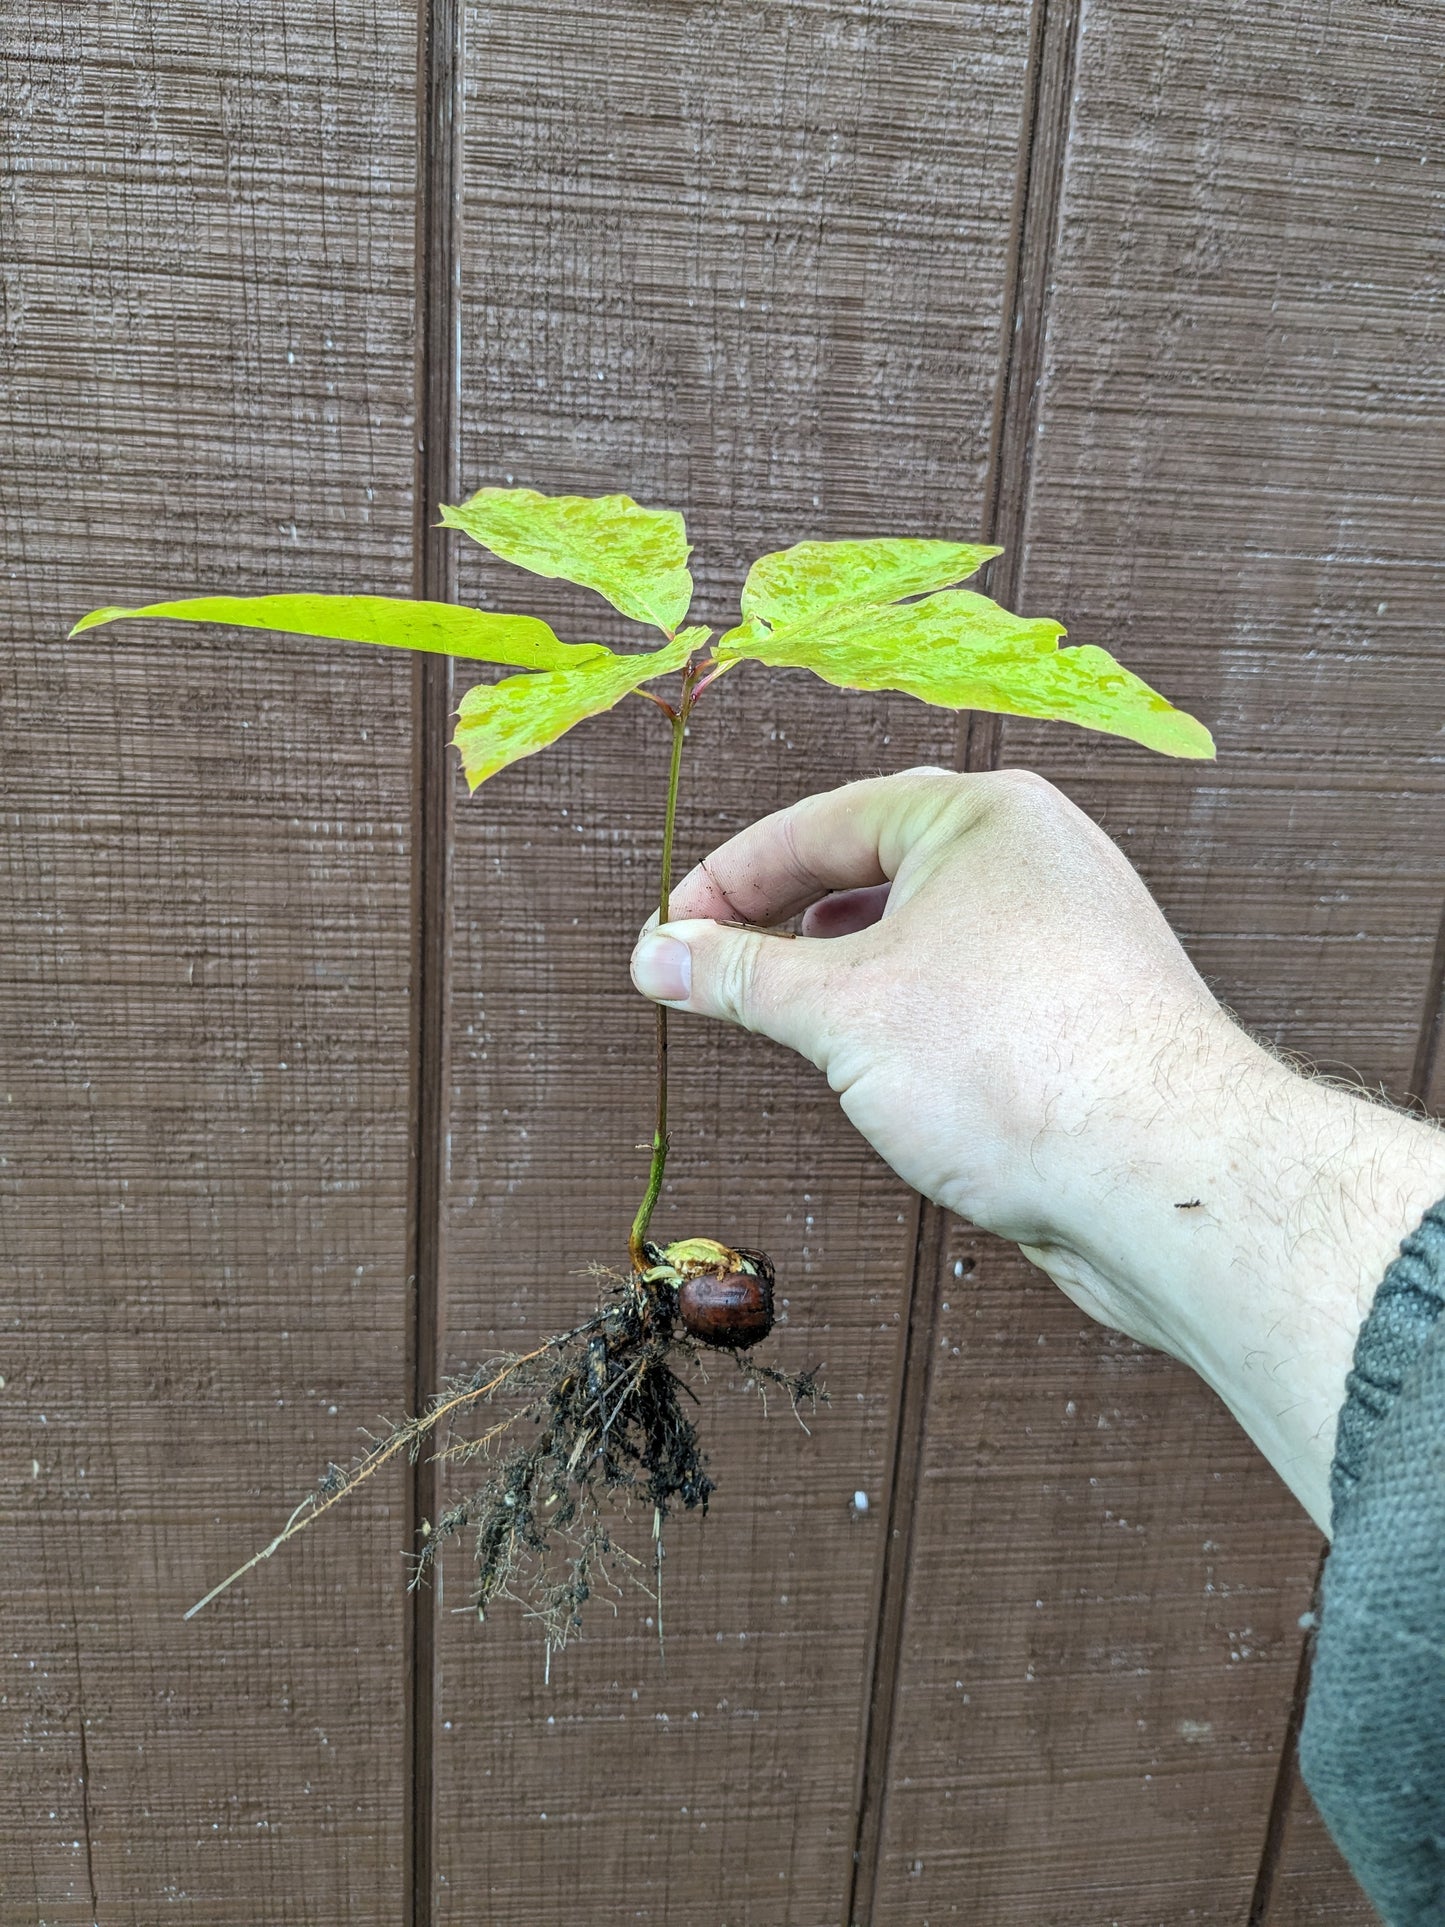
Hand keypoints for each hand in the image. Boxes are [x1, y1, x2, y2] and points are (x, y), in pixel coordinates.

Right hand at [630, 767, 1444, 1530]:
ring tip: (785, 1011)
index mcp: (985, 817)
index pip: (823, 822)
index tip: (670, 930)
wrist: (1167, 1176)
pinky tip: (876, 1063)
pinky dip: (905, 1012)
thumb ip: (740, 975)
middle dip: (789, 914)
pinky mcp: (1085, 1012)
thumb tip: (658, 955)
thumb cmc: (1024, 1067)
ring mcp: (1067, 936)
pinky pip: (968, 990)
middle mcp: (1035, 861)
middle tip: (718, 958)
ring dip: (844, 969)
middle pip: (876, 866)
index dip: (731, 878)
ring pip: (925, 934)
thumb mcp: (842, 1012)